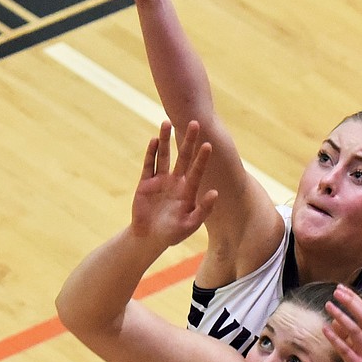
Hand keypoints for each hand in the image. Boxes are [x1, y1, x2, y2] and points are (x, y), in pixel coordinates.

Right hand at [132, 120, 217, 245]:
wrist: (149, 238)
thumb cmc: (172, 234)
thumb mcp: (190, 224)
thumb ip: (203, 210)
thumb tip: (215, 192)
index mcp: (188, 191)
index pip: (197, 171)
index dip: (202, 158)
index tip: (207, 144)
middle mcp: (175, 182)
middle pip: (183, 157)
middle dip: (188, 140)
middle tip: (195, 123)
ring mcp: (160, 181)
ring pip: (164, 156)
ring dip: (165, 140)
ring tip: (167, 122)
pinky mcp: (145, 183)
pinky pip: (149, 165)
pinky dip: (151, 153)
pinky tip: (154, 140)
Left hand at [322, 286, 361, 361]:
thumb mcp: (361, 355)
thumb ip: (350, 339)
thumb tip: (336, 323)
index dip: (355, 300)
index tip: (342, 289)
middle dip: (350, 302)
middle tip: (337, 290)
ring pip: (356, 331)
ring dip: (341, 316)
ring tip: (329, 305)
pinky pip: (346, 350)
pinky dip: (335, 338)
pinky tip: (325, 329)